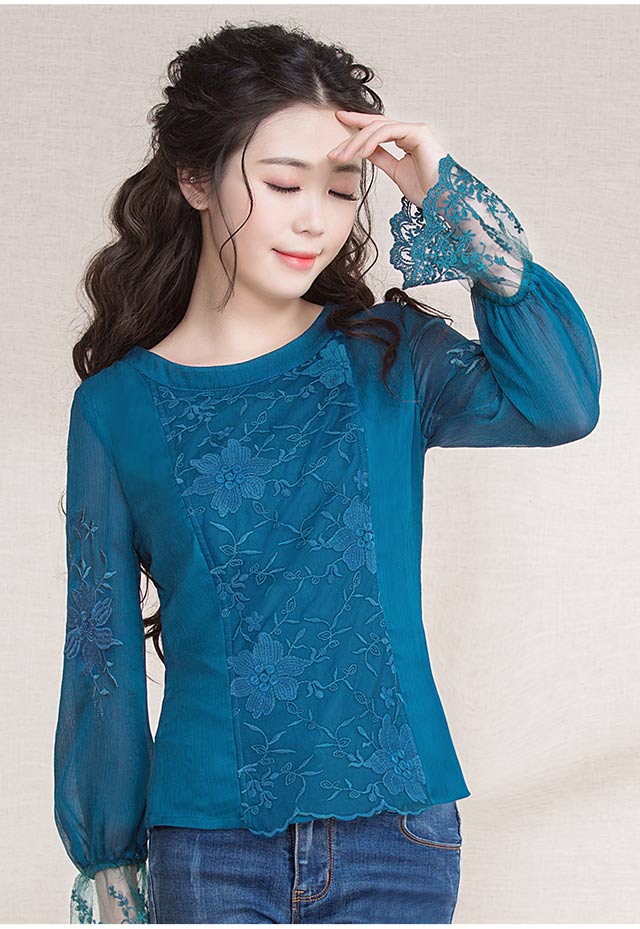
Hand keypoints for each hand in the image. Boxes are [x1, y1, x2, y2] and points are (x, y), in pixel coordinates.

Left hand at [328, 111, 448, 208]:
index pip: (378, 128)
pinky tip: (360, 152)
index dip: (357, 126)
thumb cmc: (426, 191)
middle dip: (352, 136)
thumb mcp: (395, 172)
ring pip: (378, 127)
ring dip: (357, 142)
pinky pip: (388, 131)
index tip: (339, 125)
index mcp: (406, 139)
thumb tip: (363, 149)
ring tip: (343, 157)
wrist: (444, 200)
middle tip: (333, 152)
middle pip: (375, 126)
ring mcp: (415, 130)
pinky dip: (372, 141)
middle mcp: (411, 131)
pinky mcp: (419, 132)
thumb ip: (381, 157)